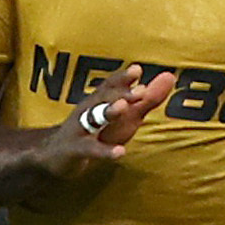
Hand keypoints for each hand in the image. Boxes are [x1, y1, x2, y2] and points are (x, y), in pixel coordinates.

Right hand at [37, 65, 176, 179]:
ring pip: (94, 119)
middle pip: (103, 98)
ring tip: (124, 107)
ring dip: (109, 112)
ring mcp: (79, 130)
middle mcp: (87, 110)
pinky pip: (90, 149)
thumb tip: (170, 76)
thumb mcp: (123, 115)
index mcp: (99, 100)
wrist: (54, 155)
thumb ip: (147, 99)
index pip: (110, 86)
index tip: (137, 69)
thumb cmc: (96, 131)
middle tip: (140, 90)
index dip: (122, 78)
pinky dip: (105, 151)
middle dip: (120, 93)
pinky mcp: (74, 150)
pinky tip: (120, 152)